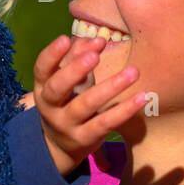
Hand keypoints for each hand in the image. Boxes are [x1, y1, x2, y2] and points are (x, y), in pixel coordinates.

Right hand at [32, 34, 145, 175]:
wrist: (59, 145)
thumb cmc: (67, 101)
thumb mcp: (68, 80)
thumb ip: (78, 56)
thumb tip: (96, 40)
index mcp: (42, 87)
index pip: (42, 69)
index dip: (52, 54)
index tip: (65, 39)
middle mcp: (50, 107)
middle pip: (57, 87)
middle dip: (75, 70)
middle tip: (95, 56)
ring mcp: (66, 125)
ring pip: (86, 105)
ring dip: (110, 87)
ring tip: (133, 72)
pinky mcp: (85, 139)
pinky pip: (105, 123)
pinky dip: (124, 110)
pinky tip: (141, 97)